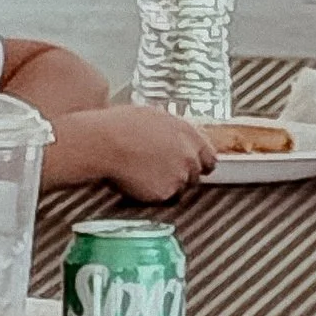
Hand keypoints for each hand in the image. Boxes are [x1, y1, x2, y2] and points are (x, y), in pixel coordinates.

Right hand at [81, 105, 217, 200]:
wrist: (105, 143)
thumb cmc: (120, 126)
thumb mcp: (153, 117)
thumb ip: (170, 131)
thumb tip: (169, 137)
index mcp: (188, 134)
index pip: (209, 158)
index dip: (200, 165)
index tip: (194, 169)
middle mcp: (189, 156)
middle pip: (195, 176)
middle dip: (180, 176)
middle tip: (159, 172)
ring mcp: (179, 176)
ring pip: (177, 189)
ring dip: (164, 185)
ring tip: (141, 174)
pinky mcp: (165, 192)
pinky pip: (161, 198)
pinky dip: (150, 194)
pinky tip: (135, 180)